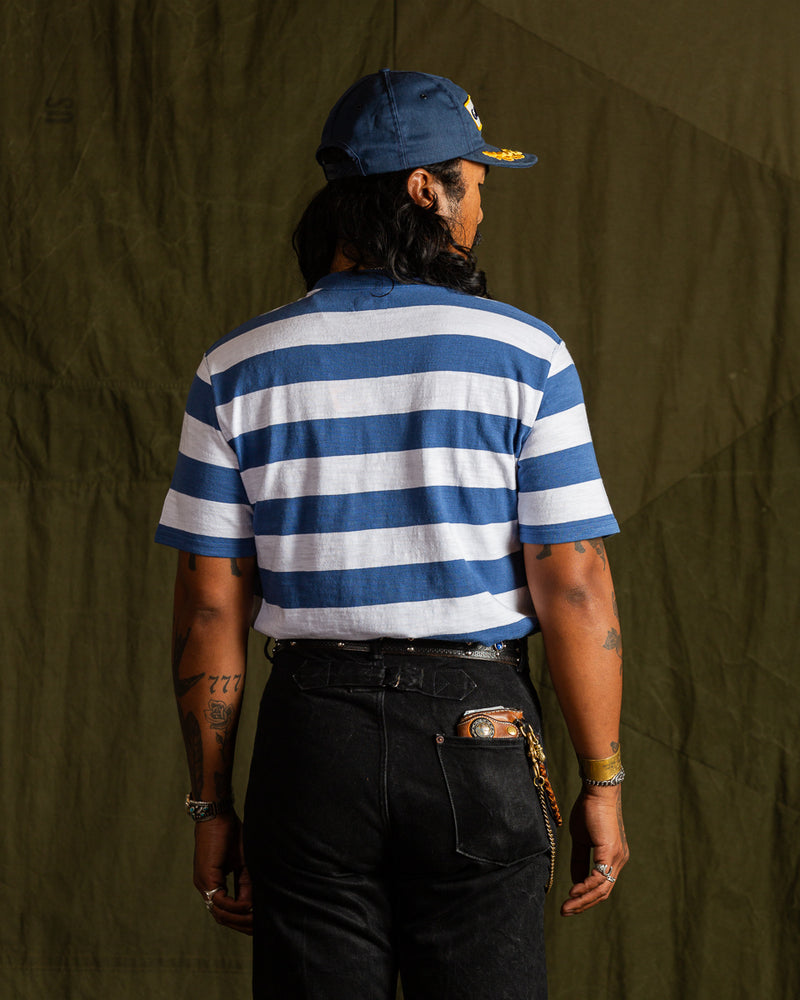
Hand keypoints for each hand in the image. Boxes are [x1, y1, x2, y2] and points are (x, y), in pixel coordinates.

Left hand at [193, 811, 252, 934]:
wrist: (218, 815)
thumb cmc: (230, 834)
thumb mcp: (243, 863)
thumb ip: (246, 883)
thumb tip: (252, 903)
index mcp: (213, 884)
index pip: (225, 911)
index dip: (242, 920)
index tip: (259, 922)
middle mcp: (205, 887)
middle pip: (222, 918)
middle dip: (241, 924)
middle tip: (259, 928)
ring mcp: (204, 884)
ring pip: (219, 913)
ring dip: (239, 918)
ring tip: (256, 918)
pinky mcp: (206, 877)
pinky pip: (219, 901)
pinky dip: (234, 906)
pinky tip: (247, 905)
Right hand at [561, 784, 628, 915]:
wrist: (596, 792)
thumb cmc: (588, 810)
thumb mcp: (581, 840)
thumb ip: (579, 860)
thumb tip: (576, 882)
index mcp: (612, 858)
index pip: (602, 886)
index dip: (586, 898)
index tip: (569, 904)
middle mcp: (618, 861)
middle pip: (603, 893)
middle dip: (583, 904)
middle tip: (565, 912)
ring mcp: (617, 858)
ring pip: (602, 889)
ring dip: (583, 900)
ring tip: (566, 907)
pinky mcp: (610, 852)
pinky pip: (599, 877)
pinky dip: (585, 887)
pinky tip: (573, 891)